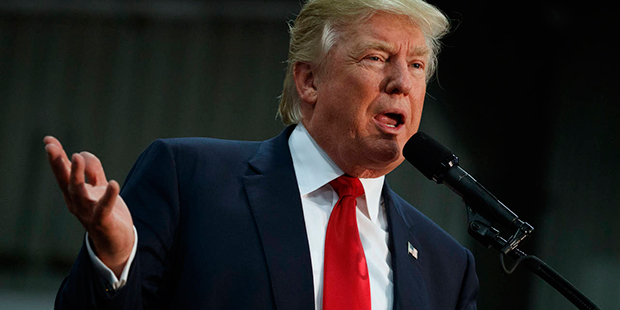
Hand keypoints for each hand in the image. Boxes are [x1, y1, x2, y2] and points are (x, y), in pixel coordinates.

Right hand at [44, 136, 134, 277]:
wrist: (115, 242)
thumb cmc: (104, 212)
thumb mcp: (97, 189)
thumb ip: (92, 171)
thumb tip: (83, 153)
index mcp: (74, 194)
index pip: (63, 173)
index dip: (57, 156)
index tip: (48, 140)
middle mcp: (77, 202)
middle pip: (65, 180)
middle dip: (58, 163)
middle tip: (50, 146)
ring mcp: (88, 212)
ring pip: (79, 192)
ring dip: (77, 174)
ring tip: (77, 156)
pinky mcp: (103, 221)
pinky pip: (104, 207)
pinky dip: (109, 196)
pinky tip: (113, 183)